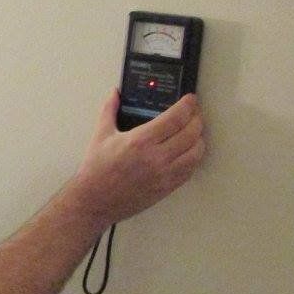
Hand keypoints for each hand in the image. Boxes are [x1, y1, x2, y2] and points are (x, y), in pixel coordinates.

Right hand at [67, 89, 204, 231]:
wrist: (94, 200)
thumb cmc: (96, 170)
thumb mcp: (100, 135)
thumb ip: (109, 110)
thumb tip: (115, 94)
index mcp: (140, 141)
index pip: (175, 118)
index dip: (188, 105)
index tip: (190, 99)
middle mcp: (156, 157)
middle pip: (191, 133)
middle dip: (197, 118)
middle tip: (195, 112)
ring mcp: (164, 174)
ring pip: (196, 152)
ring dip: (199, 138)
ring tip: (194, 131)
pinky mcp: (167, 188)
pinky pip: (190, 170)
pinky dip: (194, 157)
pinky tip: (189, 152)